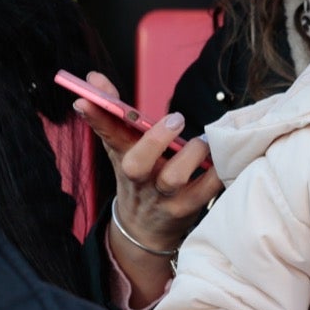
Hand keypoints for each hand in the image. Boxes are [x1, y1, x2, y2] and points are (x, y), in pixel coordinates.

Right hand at [75, 72, 222, 305]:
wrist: (144, 232)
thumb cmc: (138, 179)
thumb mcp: (123, 148)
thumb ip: (114, 113)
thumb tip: (94, 77)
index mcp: (124, 158)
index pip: (107, 134)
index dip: (97, 117)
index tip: (84, 99)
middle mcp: (140, 179)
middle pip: (136, 164)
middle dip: (154, 140)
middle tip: (176, 118)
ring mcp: (162, 198)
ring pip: (172, 179)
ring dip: (191, 156)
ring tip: (203, 142)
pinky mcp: (186, 211)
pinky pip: (206, 192)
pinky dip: (217, 174)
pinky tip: (225, 159)